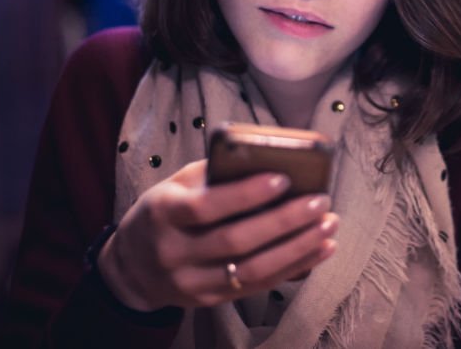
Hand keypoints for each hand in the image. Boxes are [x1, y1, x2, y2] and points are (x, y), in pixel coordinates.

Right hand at [96, 159, 337, 310]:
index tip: (284, 178)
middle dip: (284, 221)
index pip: (206, 207)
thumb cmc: (165, 210)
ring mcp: (190, 282)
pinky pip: (257, 286)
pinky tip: (320, 250)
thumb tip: (270, 160)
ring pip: (251, 270)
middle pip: (235, 241)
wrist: (131, 266)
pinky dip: (293, 268)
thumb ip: (216, 174)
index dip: (246, 194)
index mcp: (163, 213)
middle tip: (320, 202)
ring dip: (297, 248)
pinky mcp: (208, 301)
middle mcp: (174, 252)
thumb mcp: (177, 185)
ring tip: (329, 226)